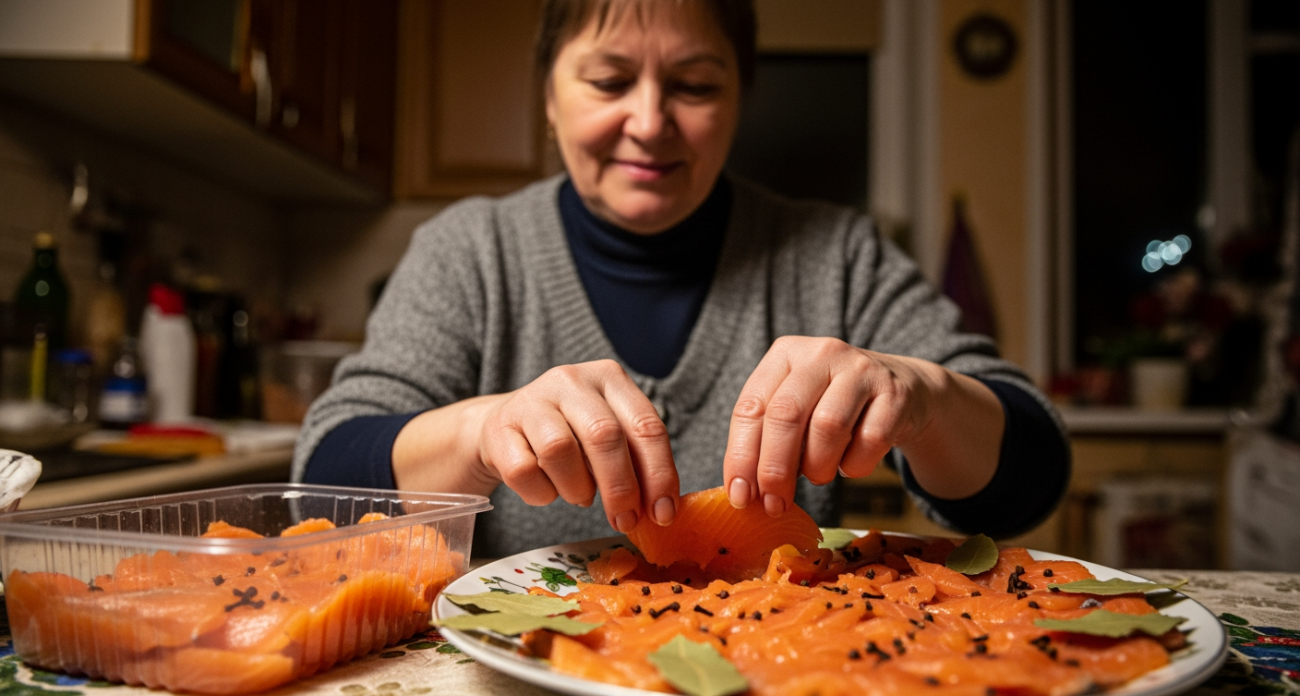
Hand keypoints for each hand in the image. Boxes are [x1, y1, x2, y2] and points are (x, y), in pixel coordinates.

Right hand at [478, 360, 679, 532]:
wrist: (506, 427)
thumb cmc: (570, 435)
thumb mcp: (608, 436)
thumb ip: (635, 462)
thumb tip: (661, 508)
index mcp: (609, 378)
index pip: (645, 425)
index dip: (659, 474)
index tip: (662, 513)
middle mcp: (571, 380)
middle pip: (604, 435)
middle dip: (620, 487)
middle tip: (625, 520)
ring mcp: (531, 400)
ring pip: (560, 450)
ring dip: (577, 488)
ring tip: (579, 495)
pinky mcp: (499, 427)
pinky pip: (524, 471)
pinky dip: (541, 493)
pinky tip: (547, 489)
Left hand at [722, 336, 1000, 515]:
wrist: (903, 391)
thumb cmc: (833, 406)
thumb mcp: (795, 409)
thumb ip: (765, 440)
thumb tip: (743, 492)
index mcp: (786, 353)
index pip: (751, 407)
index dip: (741, 456)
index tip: (739, 496)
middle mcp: (822, 353)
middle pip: (786, 415)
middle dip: (775, 469)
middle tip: (774, 504)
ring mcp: (862, 370)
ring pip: (827, 427)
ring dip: (818, 467)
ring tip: (819, 474)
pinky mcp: (895, 394)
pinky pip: (869, 441)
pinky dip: (854, 465)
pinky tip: (851, 462)